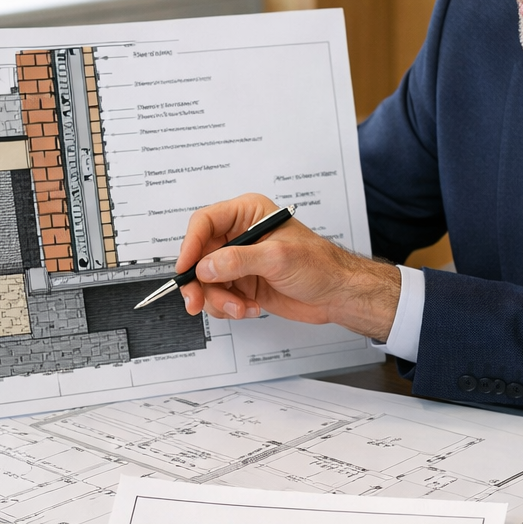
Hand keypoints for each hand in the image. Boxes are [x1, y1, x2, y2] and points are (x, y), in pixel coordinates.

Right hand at [176, 194, 401, 340]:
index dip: (190, 245)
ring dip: (218, 300)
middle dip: (199, 282)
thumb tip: (206, 266)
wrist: (337, 294)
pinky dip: (229, 308)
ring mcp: (239, 262)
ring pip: (206, 281)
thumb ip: (238, 260)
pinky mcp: (242, 284)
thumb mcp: (278, 258)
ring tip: (240, 308)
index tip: (185, 269)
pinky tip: (250, 309)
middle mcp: (239, 236)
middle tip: (196, 301)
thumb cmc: (320, 265)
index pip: (205, 223)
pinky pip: (219, 297)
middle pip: (199, 256)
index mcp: (247, 214)